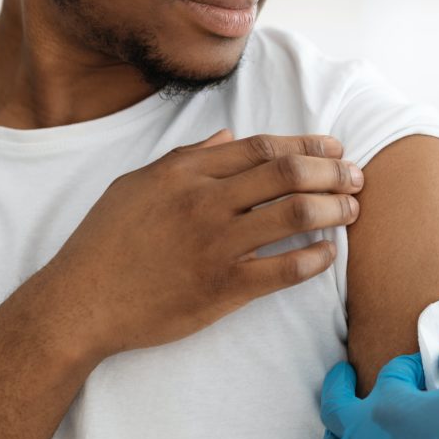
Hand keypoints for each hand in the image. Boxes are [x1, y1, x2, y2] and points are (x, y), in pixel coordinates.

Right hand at [39, 130, 363, 360]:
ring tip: (354, 209)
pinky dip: (314, 259)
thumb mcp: (137, 184)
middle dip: (333, 173)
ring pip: (294, 215)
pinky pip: (283, 269)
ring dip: (333, 209)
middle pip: (288, 174)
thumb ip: (187, 157)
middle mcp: (206, 202)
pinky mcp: (223, 287)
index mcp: (187, 173)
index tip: (336, 149)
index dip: (308, 145)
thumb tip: (227, 135)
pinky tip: (329, 253)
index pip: (263, 148)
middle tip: (358, 177)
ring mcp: (216, 245)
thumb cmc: (106, 242)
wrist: (80, 303)